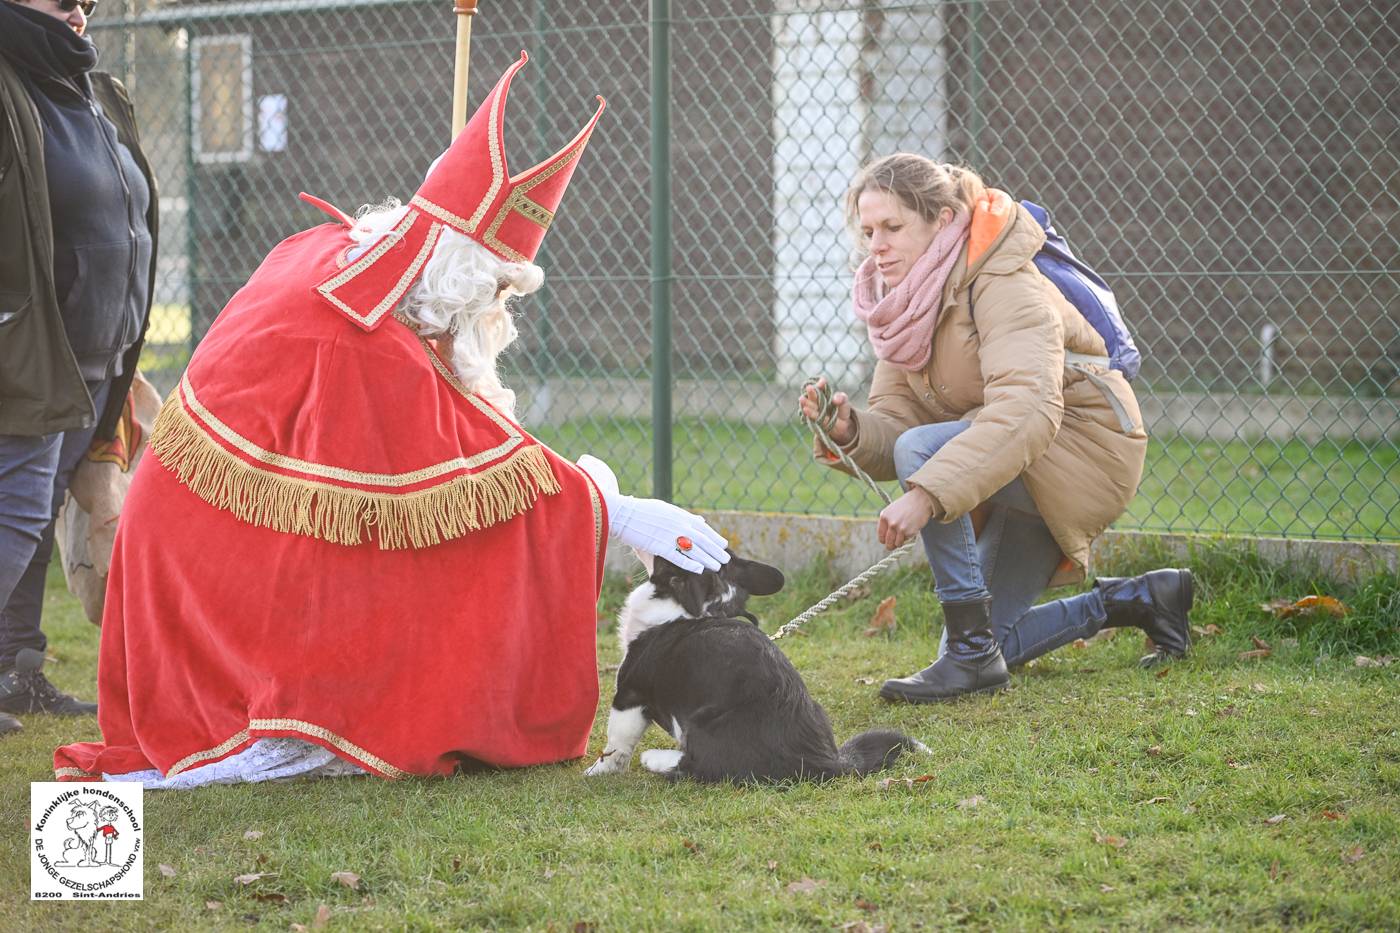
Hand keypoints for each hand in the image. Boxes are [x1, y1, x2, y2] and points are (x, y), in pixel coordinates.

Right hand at [606, 495, 728, 573]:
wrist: (622, 513)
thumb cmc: (641, 511)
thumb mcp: (666, 508)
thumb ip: (684, 516)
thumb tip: (701, 520)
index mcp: (679, 514)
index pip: (702, 527)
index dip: (714, 537)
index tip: (724, 544)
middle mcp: (678, 524)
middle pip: (702, 539)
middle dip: (715, 550)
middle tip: (726, 559)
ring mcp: (669, 535)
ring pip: (694, 549)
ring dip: (707, 558)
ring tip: (718, 567)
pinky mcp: (659, 545)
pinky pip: (678, 557)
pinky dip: (690, 563)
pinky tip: (700, 569)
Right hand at [797, 377, 854, 446]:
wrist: (843, 424)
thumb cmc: (842, 409)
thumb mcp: (844, 402)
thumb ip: (841, 398)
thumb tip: (835, 399)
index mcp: (824, 393)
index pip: (821, 385)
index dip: (821, 383)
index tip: (822, 383)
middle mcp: (818, 400)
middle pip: (813, 395)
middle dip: (811, 392)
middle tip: (809, 388)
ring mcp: (816, 410)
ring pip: (811, 405)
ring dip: (807, 402)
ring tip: (801, 399)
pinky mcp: (816, 420)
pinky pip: (812, 416)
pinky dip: (810, 413)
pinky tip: (805, 410)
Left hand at [877, 488, 935, 549]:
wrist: (920, 500)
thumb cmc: (907, 505)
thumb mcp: (892, 511)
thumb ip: (887, 523)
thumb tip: (886, 539)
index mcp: (884, 517)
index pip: (881, 536)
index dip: (885, 540)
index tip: (888, 541)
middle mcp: (890, 523)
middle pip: (888, 543)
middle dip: (891, 545)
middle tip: (895, 545)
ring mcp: (899, 528)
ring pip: (896, 544)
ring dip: (900, 542)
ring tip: (905, 534)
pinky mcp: (908, 532)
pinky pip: (906, 541)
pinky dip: (908, 538)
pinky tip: (911, 528)